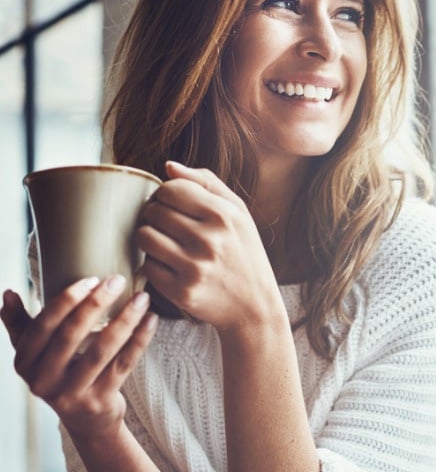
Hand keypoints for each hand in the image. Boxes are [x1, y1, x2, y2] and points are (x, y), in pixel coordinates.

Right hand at [1, 276, 157, 440]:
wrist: (86, 420)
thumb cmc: (60, 375)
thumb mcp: (34, 353)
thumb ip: (20, 324)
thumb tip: (8, 293)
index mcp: (25, 363)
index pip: (43, 326)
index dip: (66, 301)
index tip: (90, 279)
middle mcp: (43, 380)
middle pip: (71, 336)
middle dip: (96, 304)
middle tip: (117, 280)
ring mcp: (72, 393)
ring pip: (102, 350)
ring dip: (125, 320)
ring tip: (142, 298)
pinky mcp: (100, 400)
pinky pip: (124, 364)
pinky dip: (140, 339)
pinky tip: (151, 319)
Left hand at [137, 161, 280, 332]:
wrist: (255, 304)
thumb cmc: (244, 252)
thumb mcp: (238, 213)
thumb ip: (206, 183)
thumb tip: (168, 166)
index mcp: (224, 215)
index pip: (171, 189)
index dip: (165, 194)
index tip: (171, 205)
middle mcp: (210, 240)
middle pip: (154, 211)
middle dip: (155, 215)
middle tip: (166, 225)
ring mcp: (195, 267)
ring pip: (144, 236)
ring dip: (149, 237)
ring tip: (164, 242)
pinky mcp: (182, 291)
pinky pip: (147, 266)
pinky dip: (153, 264)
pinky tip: (169, 265)